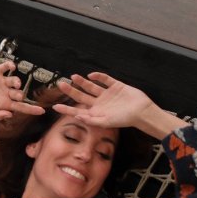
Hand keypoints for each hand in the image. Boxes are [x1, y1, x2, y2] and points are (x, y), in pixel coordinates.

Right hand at [0, 62, 45, 120]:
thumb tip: (10, 115)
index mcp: (4, 104)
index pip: (21, 107)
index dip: (31, 109)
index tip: (42, 111)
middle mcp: (5, 93)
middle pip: (19, 94)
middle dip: (20, 94)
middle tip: (16, 94)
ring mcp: (1, 82)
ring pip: (15, 81)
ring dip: (17, 82)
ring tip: (13, 83)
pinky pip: (7, 67)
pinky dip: (10, 66)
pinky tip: (11, 67)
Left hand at [53, 72, 186, 136]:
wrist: (141, 111)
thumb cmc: (124, 120)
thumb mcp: (106, 122)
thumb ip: (91, 120)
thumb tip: (77, 116)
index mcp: (95, 113)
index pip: (77, 111)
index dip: (66, 109)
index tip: (55, 106)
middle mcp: (99, 104)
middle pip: (81, 96)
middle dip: (71, 91)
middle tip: (60, 84)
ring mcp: (106, 94)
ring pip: (91, 87)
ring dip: (82, 82)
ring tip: (73, 76)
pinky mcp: (115, 86)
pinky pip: (105, 80)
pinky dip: (98, 77)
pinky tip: (91, 75)